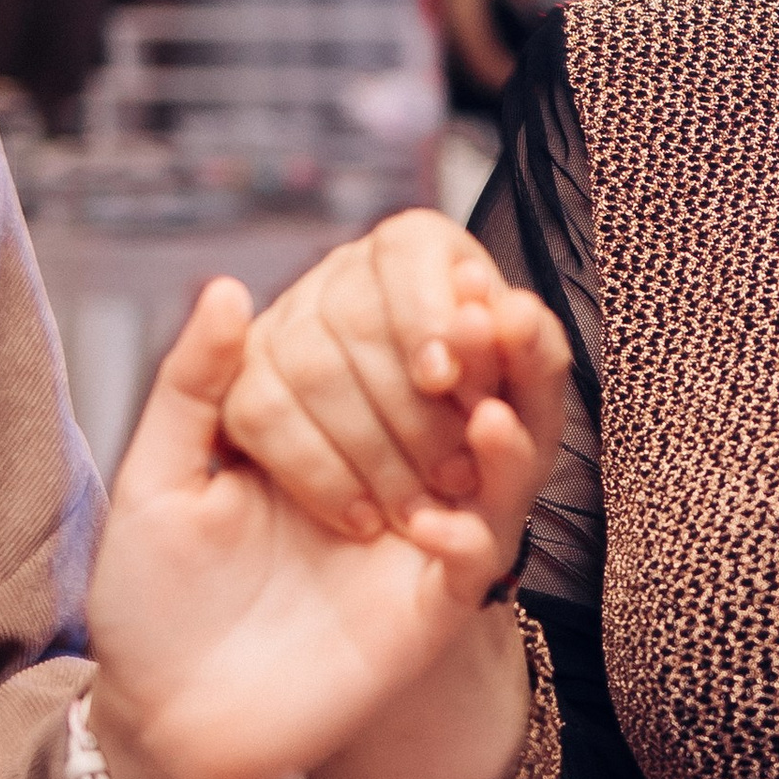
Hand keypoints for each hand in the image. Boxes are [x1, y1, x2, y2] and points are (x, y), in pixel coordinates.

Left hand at [82, 272, 566, 778]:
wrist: (168, 722)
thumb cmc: (156, 601)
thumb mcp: (158, 479)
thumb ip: (194, 385)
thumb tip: (230, 287)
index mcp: (338, 430)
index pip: (402, 353)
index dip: (429, 315)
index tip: (442, 285)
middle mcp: (399, 473)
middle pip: (478, 399)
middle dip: (497, 358)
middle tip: (491, 318)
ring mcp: (424, 540)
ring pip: (501, 473)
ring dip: (510, 435)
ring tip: (493, 411)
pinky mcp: (431, 608)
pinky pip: (475, 562)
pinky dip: (470, 535)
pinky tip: (436, 520)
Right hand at [217, 208, 566, 540]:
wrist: (423, 528)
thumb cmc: (490, 452)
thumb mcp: (528, 410)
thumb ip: (534, 359)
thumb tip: (516, 313)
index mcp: (419, 250)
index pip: (408, 252)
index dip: (422, 313)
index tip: (445, 378)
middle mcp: (348, 272)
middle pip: (355, 315)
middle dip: (411, 407)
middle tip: (459, 475)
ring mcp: (286, 323)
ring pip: (309, 366)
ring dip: (372, 449)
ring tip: (422, 507)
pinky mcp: (244, 384)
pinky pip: (261, 415)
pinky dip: (319, 474)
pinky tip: (364, 515)